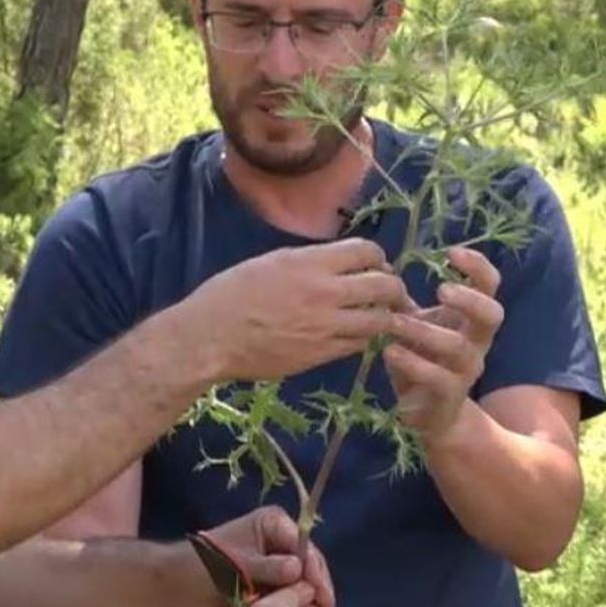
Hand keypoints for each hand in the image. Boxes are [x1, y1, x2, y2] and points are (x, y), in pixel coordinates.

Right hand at [179, 239, 407, 381]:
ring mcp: (326, 326)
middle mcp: (325, 292)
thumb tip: (340, 265)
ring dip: (385, 316)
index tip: (376, 265)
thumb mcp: (272, 262)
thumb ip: (311, 262)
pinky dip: (365, 338)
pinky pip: (359, 344)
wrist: (210, 337)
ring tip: (381, 317)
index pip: (368, 252)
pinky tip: (357, 335)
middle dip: (394, 287)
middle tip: (391, 293)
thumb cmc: (231, 293)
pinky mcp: (321, 354)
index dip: (379, 257)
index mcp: (310, 263)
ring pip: (379, 320)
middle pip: (384, 285)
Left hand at [179, 506, 335, 606]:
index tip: (321, 596)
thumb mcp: (234, 566)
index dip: (315, 572)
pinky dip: (297, 605)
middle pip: (308, 562)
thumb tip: (297, 569)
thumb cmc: (202, 567)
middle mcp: (278, 536)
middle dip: (317, 587)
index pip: (304, 546)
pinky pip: (290, 591)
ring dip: (310, 598)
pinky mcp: (270, 578)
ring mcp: (275, 558)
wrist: (176, 585)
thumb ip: (267, 567)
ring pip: (302, 579)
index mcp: (272, 522)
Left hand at [384, 247, 503, 439]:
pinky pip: (439, 378)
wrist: (431, 415)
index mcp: (472, 320)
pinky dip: (413, 364)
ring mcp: (466, 371)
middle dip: (469, 300)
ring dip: (425, 331)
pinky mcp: (449, 395)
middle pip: (492, 315)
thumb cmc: (422, 360)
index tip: (451, 252)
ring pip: (459, 347)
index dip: (478, 266)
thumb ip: (402, 301)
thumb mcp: (414, 326)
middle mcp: (477, 343)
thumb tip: (378, 268)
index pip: (490, 286)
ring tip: (394, 323)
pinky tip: (389, 352)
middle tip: (441, 290)